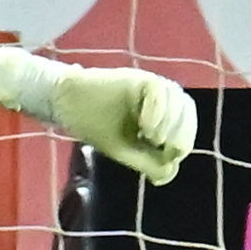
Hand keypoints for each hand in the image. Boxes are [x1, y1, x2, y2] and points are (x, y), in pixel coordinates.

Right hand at [0, 46, 197, 185]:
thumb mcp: (123, 150)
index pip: (186, 123)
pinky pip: (159, 91)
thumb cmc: (91, 124)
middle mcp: (158, 95)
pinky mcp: (137, 78)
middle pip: (186, 109)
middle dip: (181, 133)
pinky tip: (144, 127)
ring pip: (177, 99)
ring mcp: (148, 84)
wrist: (64, 104)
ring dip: (169, 122)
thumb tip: (171, 172)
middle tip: (165, 148)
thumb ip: (147, 162)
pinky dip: (157, 111)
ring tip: (151, 137)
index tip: (170, 155)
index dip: (185, 139)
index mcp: (159, 111)